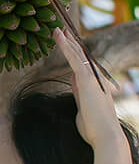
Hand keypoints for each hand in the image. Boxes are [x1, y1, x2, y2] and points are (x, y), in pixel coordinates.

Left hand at [54, 27, 121, 148]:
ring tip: (57, 28)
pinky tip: (58, 36)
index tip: (67, 44)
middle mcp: (95, 79)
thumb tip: (74, 81)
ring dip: (67, 40)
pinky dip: (65, 46)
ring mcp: (92, 78)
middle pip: (81, 56)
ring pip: (77, 54)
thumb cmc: (94, 129)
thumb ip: (79, 94)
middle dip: (71, 42)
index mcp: (94, 85)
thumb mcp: (83, 108)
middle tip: (62, 29)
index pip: (82, 65)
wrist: (105, 136)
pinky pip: (74, 58)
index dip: (75, 53)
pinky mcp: (87, 79)